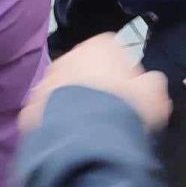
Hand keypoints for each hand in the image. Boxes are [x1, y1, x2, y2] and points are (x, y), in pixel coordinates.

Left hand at [20, 33, 170, 134]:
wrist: (86, 139)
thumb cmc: (125, 109)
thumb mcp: (154, 95)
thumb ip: (153, 82)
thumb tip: (149, 81)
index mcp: (98, 47)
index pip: (111, 47)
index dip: (122, 67)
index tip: (129, 87)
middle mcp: (66, 58)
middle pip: (82, 66)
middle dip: (94, 82)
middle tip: (109, 107)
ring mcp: (45, 82)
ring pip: (62, 87)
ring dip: (73, 99)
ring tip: (89, 124)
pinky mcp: (31, 106)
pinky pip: (46, 109)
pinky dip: (56, 118)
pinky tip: (69, 134)